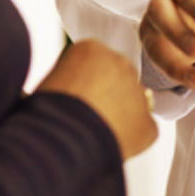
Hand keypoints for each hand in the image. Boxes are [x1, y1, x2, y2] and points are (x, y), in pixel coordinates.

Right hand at [36, 39, 158, 158]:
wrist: (63, 140)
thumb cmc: (47, 113)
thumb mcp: (46, 83)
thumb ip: (62, 78)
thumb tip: (53, 90)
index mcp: (91, 49)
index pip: (94, 62)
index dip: (84, 83)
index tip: (76, 97)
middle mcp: (119, 64)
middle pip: (116, 78)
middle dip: (106, 95)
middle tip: (86, 116)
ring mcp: (138, 92)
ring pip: (132, 103)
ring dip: (120, 116)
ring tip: (94, 134)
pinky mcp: (148, 123)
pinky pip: (143, 131)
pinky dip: (131, 141)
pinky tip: (110, 145)